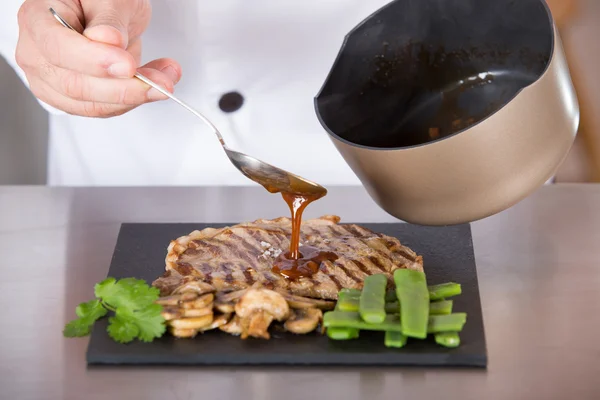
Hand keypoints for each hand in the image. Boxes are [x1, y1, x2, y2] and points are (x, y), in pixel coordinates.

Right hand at [15, 0, 181, 116]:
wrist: (102, 12)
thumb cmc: (98, 0)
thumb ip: (107, 19)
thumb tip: (108, 40)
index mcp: (38, 20)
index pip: (58, 49)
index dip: (94, 61)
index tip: (127, 65)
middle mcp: (37, 55)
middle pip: (75, 85)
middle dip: (123, 88)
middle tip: (160, 81)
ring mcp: (53, 82)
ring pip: (93, 105)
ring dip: (135, 97)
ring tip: (166, 79)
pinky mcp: (75, 100)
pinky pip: (106, 109)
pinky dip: (135, 100)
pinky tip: (156, 82)